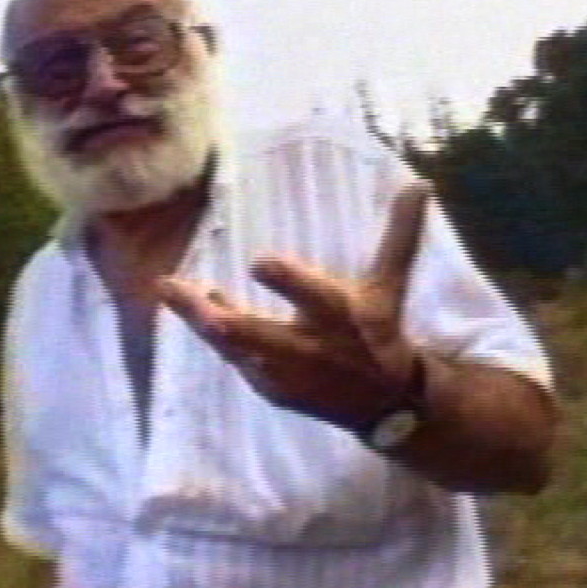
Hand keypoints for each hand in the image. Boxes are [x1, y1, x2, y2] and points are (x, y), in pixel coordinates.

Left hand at [156, 181, 430, 433]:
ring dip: (200, 319)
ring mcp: (286, 374)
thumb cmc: (380, 331)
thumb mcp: (390, 285)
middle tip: (187, 296)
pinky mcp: (271, 390)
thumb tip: (419, 182)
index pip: (314, 296)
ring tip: (167, 287)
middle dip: (222, 319)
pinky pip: (234, 358)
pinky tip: (192, 308)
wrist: (385, 405)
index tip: (259, 260)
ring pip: (234, 346)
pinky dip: (213, 335)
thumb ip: (399, 235)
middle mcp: (310, 347)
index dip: (288, 281)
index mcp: (341, 316)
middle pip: (257, 332)